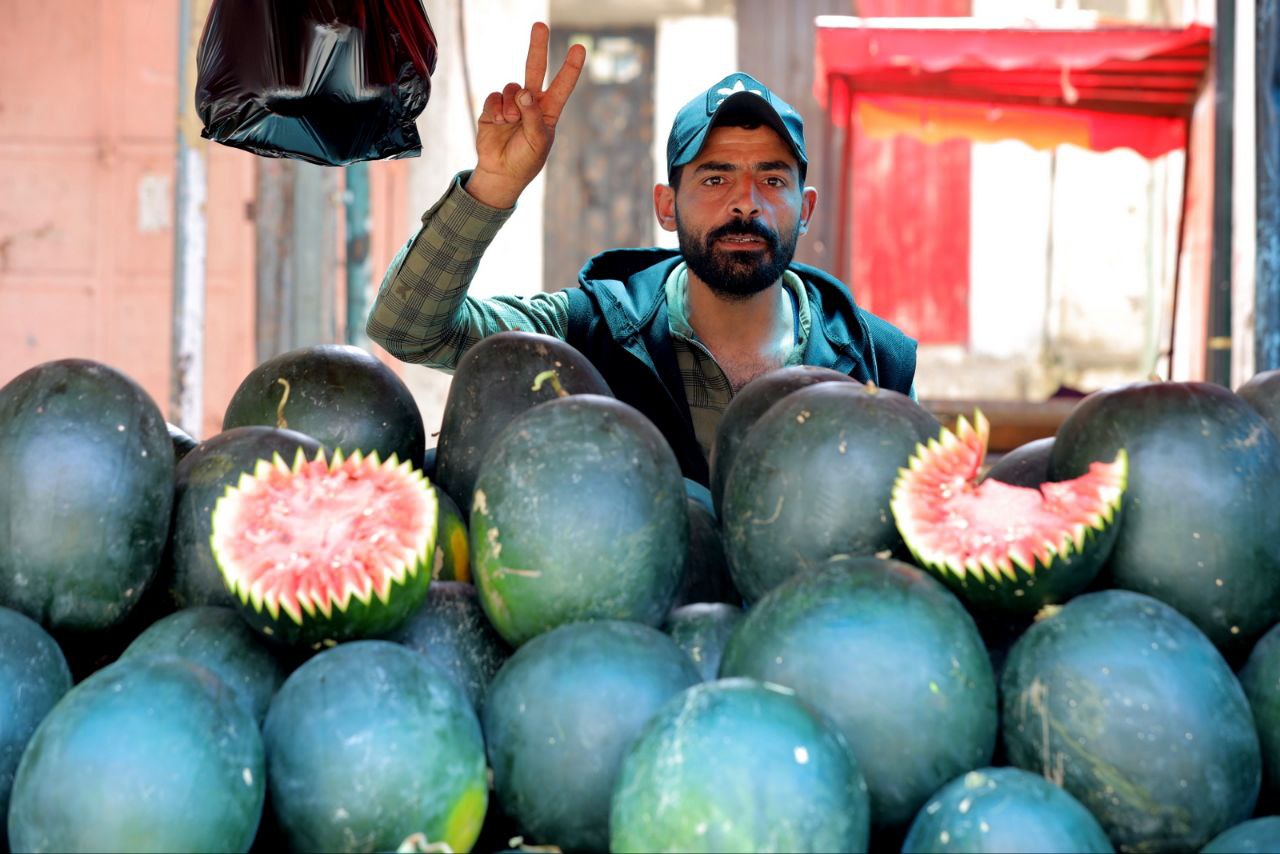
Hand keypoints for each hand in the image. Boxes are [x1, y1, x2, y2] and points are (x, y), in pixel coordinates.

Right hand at [465, 22, 585, 208]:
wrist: (501, 172)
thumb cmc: (526, 160)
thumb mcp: (538, 142)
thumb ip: (533, 117)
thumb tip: (524, 92)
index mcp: (549, 111)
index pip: (562, 86)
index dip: (571, 67)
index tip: (579, 48)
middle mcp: (531, 102)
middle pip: (535, 69)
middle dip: (537, 47)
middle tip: (539, 25)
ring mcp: (512, 103)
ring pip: (512, 87)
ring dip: (511, 105)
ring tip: (510, 123)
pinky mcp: (493, 107)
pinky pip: (495, 96)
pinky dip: (497, 109)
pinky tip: (499, 122)